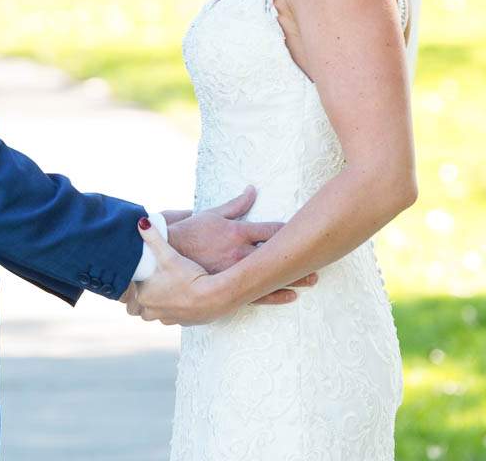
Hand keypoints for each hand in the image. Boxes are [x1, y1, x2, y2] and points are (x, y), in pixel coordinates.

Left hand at [126, 218, 230, 325]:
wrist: (214, 297)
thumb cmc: (189, 276)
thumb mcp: (170, 255)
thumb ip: (154, 238)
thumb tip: (141, 222)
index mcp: (143, 297)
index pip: (129, 292)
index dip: (136, 282)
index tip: (143, 275)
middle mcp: (152, 312)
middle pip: (140, 306)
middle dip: (145, 295)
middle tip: (155, 281)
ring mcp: (167, 319)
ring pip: (155, 313)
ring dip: (159, 303)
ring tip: (168, 288)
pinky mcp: (183, 322)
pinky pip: (172, 317)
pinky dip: (175, 308)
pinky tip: (182, 297)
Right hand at [167, 185, 318, 305]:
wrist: (163, 256)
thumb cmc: (188, 233)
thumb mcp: (213, 214)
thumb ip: (236, 205)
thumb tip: (253, 189)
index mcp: (237, 233)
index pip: (272, 230)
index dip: (292, 229)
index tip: (309, 228)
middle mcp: (239, 254)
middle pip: (276, 254)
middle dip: (298, 255)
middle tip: (322, 258)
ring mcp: (235, 273)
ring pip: (270, 275)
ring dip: (293, 277)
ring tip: (313, 279)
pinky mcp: (228, 288)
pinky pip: (255, 294)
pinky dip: (275, 296)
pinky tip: (291, 296)